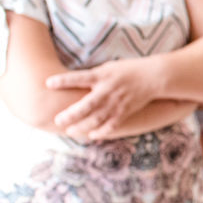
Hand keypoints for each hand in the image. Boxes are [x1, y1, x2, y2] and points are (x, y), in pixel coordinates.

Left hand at [46, 58, 160, 139]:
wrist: (154, 77)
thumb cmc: (128, 70)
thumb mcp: (108, 68)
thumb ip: (92, 77)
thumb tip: (72, 84)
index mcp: (102, 75)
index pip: (79, 77)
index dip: (64, 80)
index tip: (48, 83)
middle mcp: (108, 90)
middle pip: (87, 104)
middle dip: (71, 114)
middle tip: (58, 120)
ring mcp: (117, 102)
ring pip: (97, 118)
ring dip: (82, 126)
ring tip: (70, 131)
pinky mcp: (125, 111)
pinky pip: (112, 124)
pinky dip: (102, 131)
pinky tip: (92, 135)